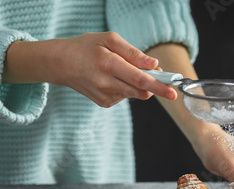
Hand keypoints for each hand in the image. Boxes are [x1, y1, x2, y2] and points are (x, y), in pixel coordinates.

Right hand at [4, 32, 176, 106]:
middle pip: (141, 91)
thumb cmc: (86, 47)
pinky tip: (113, 79)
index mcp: (108, 64)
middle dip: (155, 86)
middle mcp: (106, 83)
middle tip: (159, 76)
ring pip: (135, 94)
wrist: (60, 64)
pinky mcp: (104, 103)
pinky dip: (127, 88)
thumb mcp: (109, 40)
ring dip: (138, 84)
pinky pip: (126, 96)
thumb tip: (154, 65)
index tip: (173, 92)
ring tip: (122, 69)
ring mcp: (105, 96)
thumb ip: (133, 53)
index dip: (159, 86)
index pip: (140, 79)